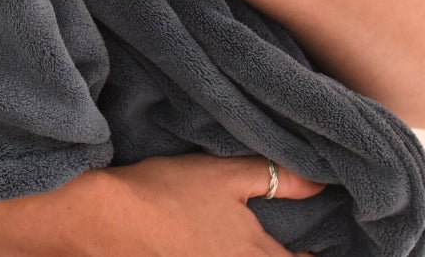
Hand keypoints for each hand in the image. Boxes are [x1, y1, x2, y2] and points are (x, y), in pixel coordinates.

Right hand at [88, 153, 323, 256]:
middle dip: (284, 255)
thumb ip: (277, 179)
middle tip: (292, 244)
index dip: (312, 255)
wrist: (103, 219)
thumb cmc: (166, 194)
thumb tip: (321, 183)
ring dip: (254, 254)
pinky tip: (211, 246)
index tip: (315, 246)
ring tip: (249, 243)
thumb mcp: (225, 175)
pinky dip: (221, 255)